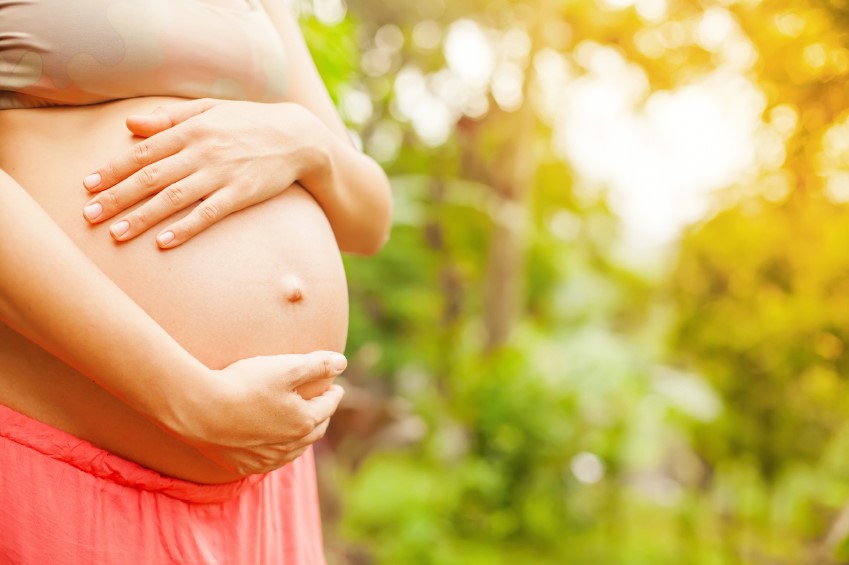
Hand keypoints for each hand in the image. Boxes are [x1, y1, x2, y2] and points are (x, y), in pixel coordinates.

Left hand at [82, 98, 328, 247]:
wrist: (297, 137)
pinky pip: (208, 214)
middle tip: (89, 216)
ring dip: (142, 217)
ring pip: (173, 198)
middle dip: (117, 197)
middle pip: (151, 177)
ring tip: (117, 235)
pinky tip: (164, 243)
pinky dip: (185, 228)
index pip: (143, 152)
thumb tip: (130, 125)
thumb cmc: (249, 122)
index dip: (114, 170)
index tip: (89, 186)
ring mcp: (222, 174)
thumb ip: (170, 118)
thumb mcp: (209, 110)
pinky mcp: (241, 194)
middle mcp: (202, 151)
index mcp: (191, 129)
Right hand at [172, 350, 346, 475]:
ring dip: (303, 437)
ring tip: (303, 425)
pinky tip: (274, 445)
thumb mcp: (286, 367)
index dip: (333, 394)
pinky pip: (270, 461)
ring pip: (295, 450)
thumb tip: (342, 361)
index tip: (335, 386)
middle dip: (322, 416)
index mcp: (304, 422)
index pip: (328, 406)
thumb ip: (317, 364)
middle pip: (315, 431)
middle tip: (323, 406)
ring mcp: (266, 459)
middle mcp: (290, 446)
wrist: (200, 411)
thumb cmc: (245, 385)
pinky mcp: (244, 466)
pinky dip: (279, 451)